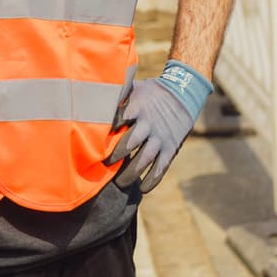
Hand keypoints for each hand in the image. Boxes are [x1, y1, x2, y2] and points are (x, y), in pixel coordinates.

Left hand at [104, 60, 213, 192]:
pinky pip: (161, 167)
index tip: (94, 141)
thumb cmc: (151, 92)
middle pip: (130, 142)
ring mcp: (161, 137)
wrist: (183, 94)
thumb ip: (118, 93)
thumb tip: (93, 92)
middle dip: (116, 155)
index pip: (120, 119)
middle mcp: (149, 124)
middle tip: (102, 166)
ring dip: (131, 173)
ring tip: (119, 183)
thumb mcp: (135, 87)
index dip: (108, 131)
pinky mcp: (171, 148)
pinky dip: (153, 179)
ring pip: (145, 159)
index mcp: (138, 108)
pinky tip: (143, 190)